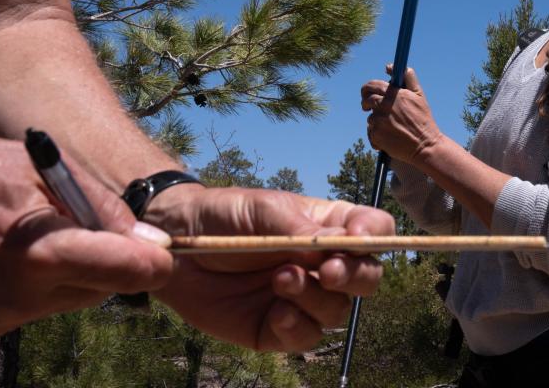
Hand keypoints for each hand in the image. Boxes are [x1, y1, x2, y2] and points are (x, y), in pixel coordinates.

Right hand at [0, 135, 173, 341]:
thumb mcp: (41, 166)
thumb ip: (101, 206)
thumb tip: (151, 242)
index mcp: (39, 252)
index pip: (126, 272)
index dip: (153, 261)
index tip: (163, 252)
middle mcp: (17, 297)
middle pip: (101, 288)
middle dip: (104, 259)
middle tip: (75, 222)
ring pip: (68, 298)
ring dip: (67, 271)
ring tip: (30, 233)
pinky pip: (31, 308)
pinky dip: (33, 285)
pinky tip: (5, 255)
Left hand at [146, 186, 393, 350]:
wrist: (175, 247)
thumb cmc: (223, 216)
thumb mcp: (262, 210)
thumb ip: (300, 228)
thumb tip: (338, 244)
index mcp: (327, 226)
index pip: (374, 230)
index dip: (373, 235)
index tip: (353, 236)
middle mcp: (322, 264)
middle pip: (367, 276)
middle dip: (354, 276)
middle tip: (325, 270)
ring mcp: (302, 298)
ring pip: (337, 311)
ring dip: (316, 299)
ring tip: (281, 280)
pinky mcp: (277, 328)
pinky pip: (305, 338)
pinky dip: (297, 328)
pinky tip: (276, 313)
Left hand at [361, 66, 443, 165]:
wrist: (425, 145)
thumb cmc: (423, 119)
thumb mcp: (419, 94)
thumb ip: (407, 77)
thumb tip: (389, 66)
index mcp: (394, 94)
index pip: (371, 85)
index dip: (367, 89)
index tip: (368, 94)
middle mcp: (384, 106)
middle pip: (366, 100)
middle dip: (366, 103)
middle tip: (369, 108)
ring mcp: (379, 121)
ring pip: (370, 118)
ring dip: (376, 121)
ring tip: (391, 128)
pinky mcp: (376, 135)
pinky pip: (371, 133)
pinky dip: (377, 135)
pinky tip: (389, 138)